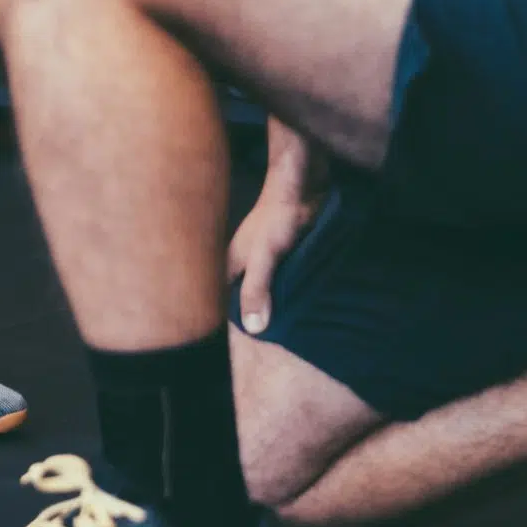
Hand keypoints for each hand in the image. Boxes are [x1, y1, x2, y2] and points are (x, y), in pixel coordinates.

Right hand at [229, 116, 327, 335]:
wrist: (303, 183)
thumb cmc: (280, 218)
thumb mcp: (267, 257)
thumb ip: (258, 289)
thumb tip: (253, 328)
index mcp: (231, 264)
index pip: (223, 301)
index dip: (232, 320)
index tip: (246, 342)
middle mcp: (243, 262)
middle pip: (243, 295)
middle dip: (254, 314)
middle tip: (274, 341)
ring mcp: (262, 256)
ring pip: (262, 287)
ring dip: (273, 303)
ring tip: (289, 329)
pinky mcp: (281, 251)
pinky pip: (278, 277)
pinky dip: (285, 289)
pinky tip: (298, 301)